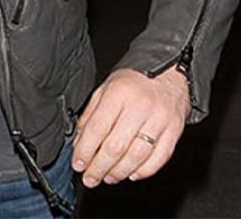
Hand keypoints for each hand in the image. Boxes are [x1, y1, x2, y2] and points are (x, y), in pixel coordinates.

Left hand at [72, 66, 190, 187]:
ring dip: (119, 172)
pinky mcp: (174, 131)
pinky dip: (143, 171)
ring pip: (137, 156)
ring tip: (108, 177)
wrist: (170, 73)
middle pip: (116, 146)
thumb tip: (80, 142)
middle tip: (90, 177)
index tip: (78, 163)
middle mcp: (140, 106)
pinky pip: (159, 159)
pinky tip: (131, 173)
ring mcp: (159, 120)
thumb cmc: (135, 82)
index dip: (85, 150)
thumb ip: (91, 114)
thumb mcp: (106, 88)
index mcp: (119, 93)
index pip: (98, 127)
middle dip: (99, 167)